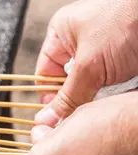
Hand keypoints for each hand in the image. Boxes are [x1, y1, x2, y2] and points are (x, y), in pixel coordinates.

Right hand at [34, 0, 137, 125]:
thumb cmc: (128, 18)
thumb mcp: (90, 64)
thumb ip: (68, 95)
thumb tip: (49, 118)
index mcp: (62, 34)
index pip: (45, 74)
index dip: (49, 97)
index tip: (57, 116)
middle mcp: (80, 42)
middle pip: (68, 83)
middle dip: (78, 97)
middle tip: (85, 107)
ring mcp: (103, 51)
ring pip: (91, 86)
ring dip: (99, 95)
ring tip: (108, 93)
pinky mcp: (122, 60)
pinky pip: (111, 84)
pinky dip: (116, 92)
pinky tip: (121, 90)